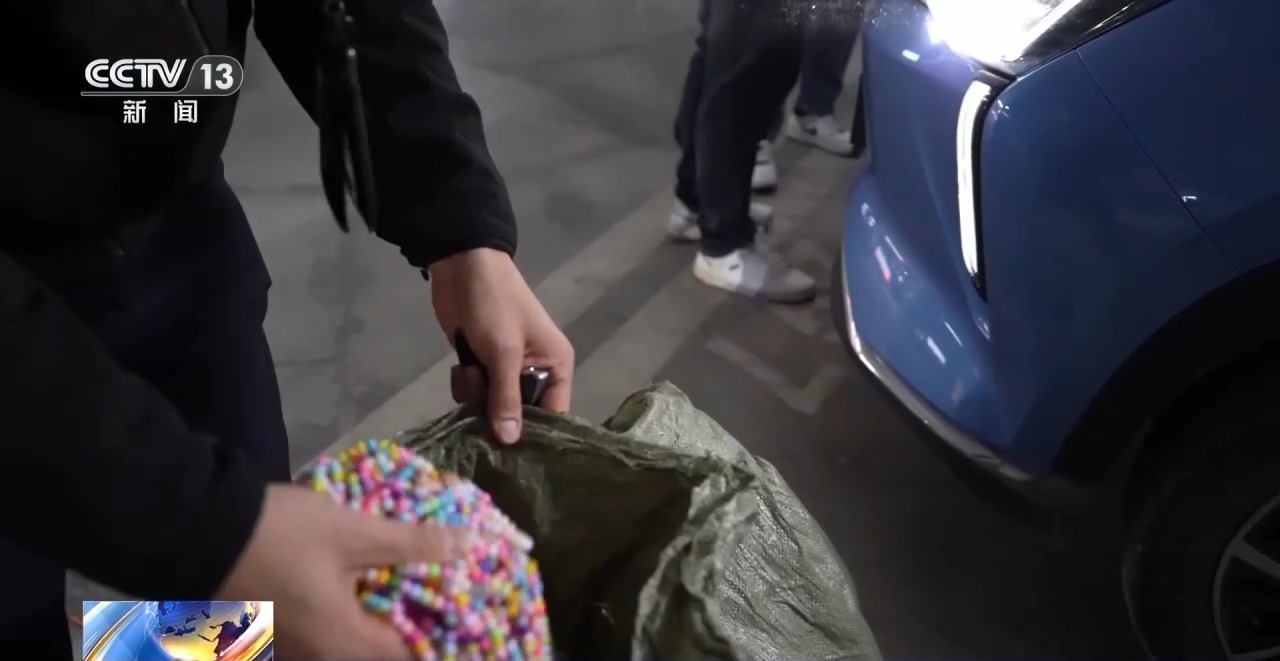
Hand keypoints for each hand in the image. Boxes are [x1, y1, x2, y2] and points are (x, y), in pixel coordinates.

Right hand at [216, 485, 467, 659]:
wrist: (194, 528)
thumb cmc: (281, 534)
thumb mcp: (354, 532)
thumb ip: (414, 544)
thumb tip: (470, 547)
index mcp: (342, 642)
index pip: (408, 656)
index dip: (440, 637)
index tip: (464, 613)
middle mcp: (316, 655)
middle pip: (378, 649)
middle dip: (410, 623)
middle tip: (439, 589)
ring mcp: (289, 646)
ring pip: (348, 638)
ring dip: (378, 614)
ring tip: (406, 580)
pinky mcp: (270, 629)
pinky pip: (323, 627)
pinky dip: (349, 608)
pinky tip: (362, 577)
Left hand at [429, 248, 573, 442]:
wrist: (461, 267)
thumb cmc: (494, 305)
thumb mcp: (504, 352)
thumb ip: (507, 398)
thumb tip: (510, 442)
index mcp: (556, 367)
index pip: (555, 415)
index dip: (536, 435)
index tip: (514, 455)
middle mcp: (536, 373)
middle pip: (521, 416)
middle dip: (498, 415)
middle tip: (481, 410)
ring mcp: (506, 371)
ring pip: (493, 407)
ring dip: (476, 397)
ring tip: (470, 371)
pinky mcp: (481, 366)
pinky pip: (475, 394)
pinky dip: (465, 385)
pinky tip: (460, 366)